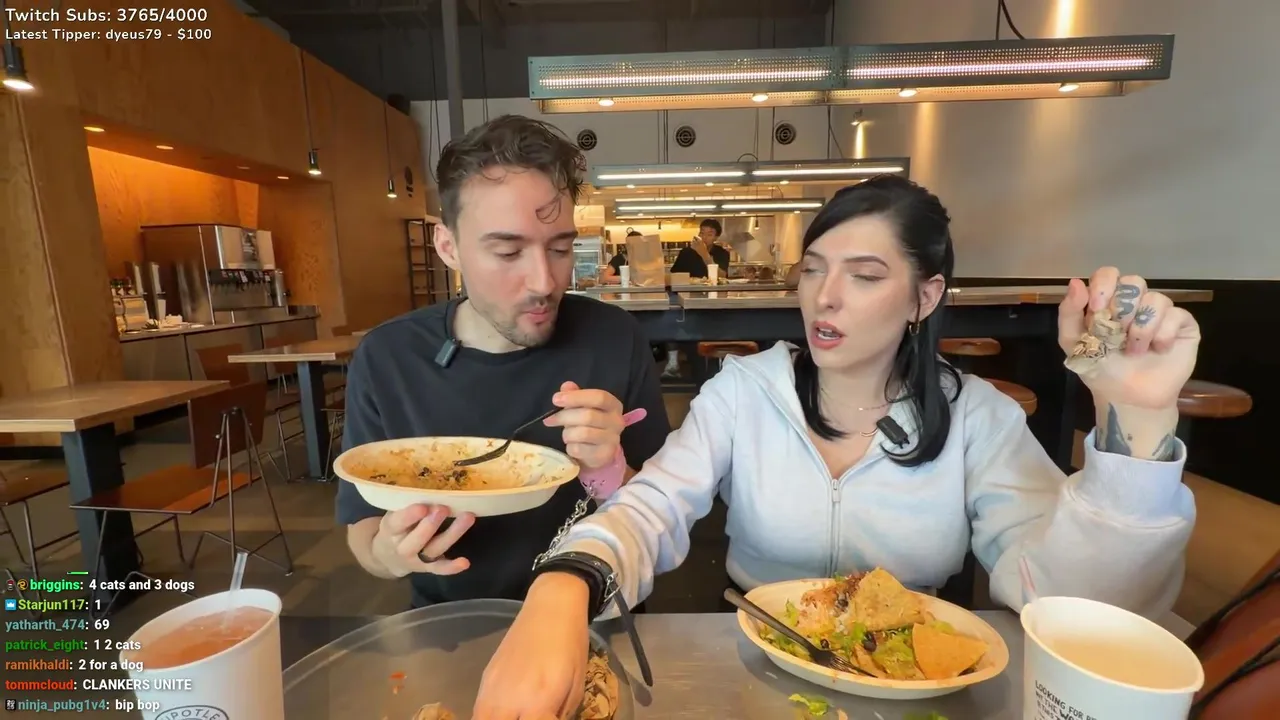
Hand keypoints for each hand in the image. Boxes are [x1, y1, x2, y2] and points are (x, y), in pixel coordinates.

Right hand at [369, 504, 474, 577]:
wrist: (387, 557)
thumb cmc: (396, 527)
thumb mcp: (393, 513)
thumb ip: (407, 502)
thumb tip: (430, 477)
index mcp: (391, 529)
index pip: (398, 523)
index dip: (409, 516)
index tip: (423, 506)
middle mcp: (402, 547)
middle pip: (416, 540)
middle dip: (430, 525)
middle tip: (443, 508)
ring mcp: (416, 559)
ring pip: (433, 550)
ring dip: (451, 535)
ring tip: (468, 517)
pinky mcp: (428, 568)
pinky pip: (440, 569)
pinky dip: (452, 567)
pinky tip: (465, 562)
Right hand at [473, 573, 589, 719]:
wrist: (552, 608)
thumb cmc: (572, 646)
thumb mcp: (576, 687)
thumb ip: (559, 714)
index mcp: (538, 702)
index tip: (548, 718)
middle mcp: (510, 699)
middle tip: (527, 717)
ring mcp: (492, 687)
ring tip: (514, 715)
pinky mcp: (486, 676)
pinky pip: (479, 707)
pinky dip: (488, 715)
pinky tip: (504, 712)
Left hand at [545, 381, 624, 469]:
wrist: (598, 451)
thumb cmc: (589, 424)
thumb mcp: (582, 406)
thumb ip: (574, 395)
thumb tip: (566, 387)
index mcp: (613, 405)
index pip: (599, 397)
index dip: (576, 397)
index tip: (556, 399)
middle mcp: (617, 421)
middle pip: (588, 416)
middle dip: (564, 416)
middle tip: (550, 419)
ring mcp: (612, 440)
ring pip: (583, 433)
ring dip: (567, 433)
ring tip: (566, 433)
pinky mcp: (604, 455)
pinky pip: (579, 449)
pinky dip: (570, 447)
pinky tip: (572, 445)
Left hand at [1058, 268, 1199, 409]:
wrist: (1128, 398)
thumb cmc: (1100, 370)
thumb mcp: (1074, 343)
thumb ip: (1069, 313)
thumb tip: (1075, 282)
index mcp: (1108, 301)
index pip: (1108, 274)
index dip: (1103, 286)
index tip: (1096, 309)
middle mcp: (1135, 302)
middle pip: (1134, 282)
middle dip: (1123, 311)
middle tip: (1118, 334)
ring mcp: (1160, 312)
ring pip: (1156, 299)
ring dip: (1141, 329)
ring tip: (1135, 351)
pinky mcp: (1183, 324)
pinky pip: (1176, 315)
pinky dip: (1162, 335)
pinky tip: (1158, 350)